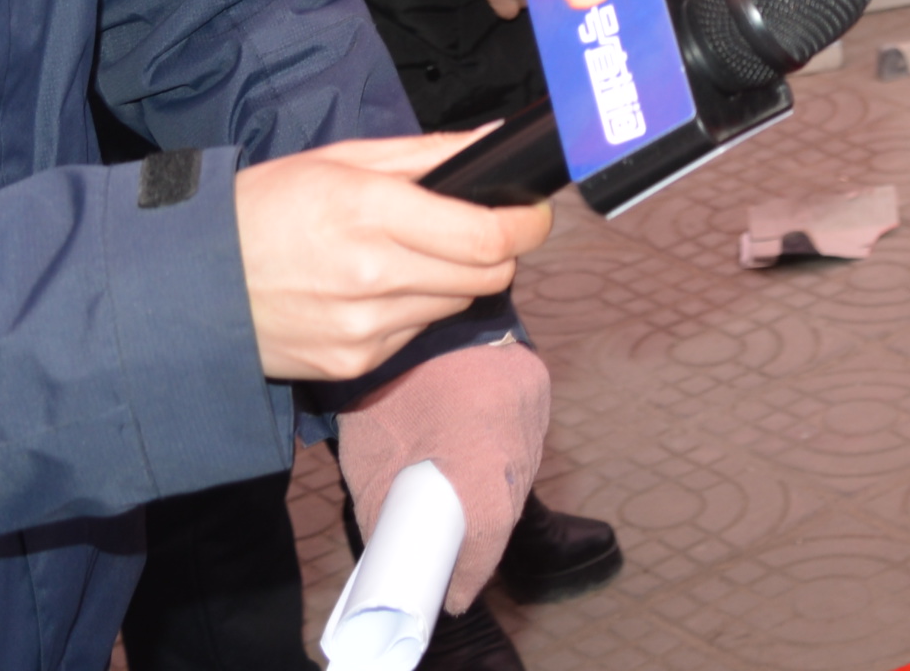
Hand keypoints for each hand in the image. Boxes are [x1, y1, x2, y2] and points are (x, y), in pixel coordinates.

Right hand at [232, 135, 550, 380]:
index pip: (487, 237)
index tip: (532, 213)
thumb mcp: (343, 160)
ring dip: (453, 279)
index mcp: (370, 211)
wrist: (192, 284)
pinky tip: (374, 289)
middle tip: (477, 229)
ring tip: (410, 254)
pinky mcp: (352, 365)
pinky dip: (413, 309)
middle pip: (487, 276)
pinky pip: (415, 333)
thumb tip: (496, 142)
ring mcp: (362, 329)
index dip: (526, 226)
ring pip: (456, 305)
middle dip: (497, 251)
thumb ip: (430, 154)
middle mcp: (372, 276)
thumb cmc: (267, 208)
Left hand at [338, 336, 549, 611]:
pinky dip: (507, 459)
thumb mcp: (371, 456)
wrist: (418, 314)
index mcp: (474, 443)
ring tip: (466, 511)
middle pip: (509, 504)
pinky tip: (482, 461)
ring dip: (498, 498)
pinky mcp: (539, 382)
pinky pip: (527, 438)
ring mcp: (534, 400)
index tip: (454, 595)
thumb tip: (391, 559)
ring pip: (523, 472)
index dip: (471, 571)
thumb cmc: (386, 382)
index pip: (488, 528)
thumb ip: (385, 512)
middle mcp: (517, 424)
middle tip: (456, 562)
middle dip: (482, 539)